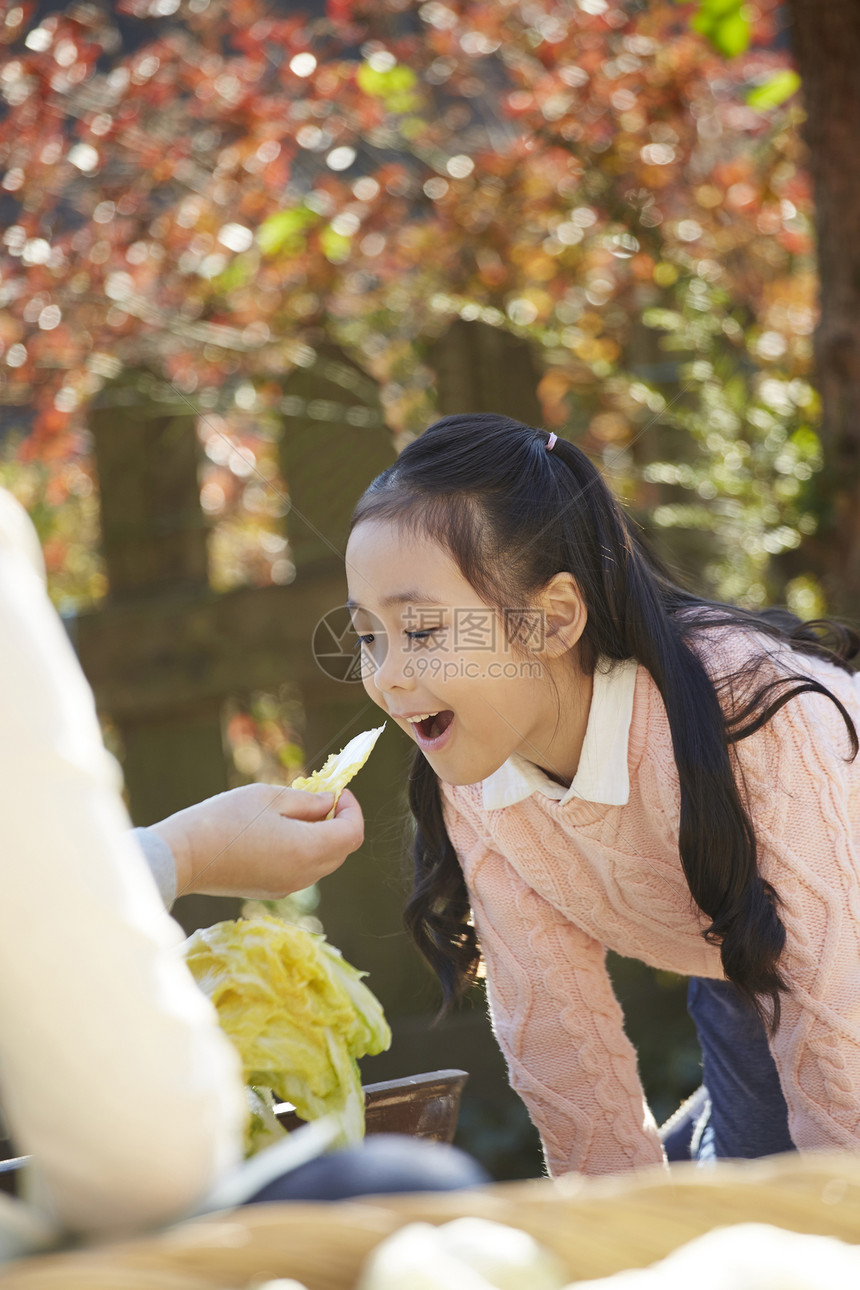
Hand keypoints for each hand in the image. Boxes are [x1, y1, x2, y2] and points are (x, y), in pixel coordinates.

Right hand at [149, 784, 364, 899]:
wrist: (184, 856)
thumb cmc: (224, 819)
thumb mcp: (269, 798)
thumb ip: (307, 801)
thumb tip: (329, 802)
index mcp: (308, 849)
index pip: (352, 832)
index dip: (352, 808)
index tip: (337, 790)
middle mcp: (304, 874)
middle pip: (342, 849)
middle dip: (339, 821)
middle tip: (319, 797)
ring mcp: (288, 887)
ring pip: (324, 862)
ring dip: (322, 837)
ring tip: (296, 812)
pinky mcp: (272, 891)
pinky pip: (304, 871)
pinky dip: (305, 850)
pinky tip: (280, 832)